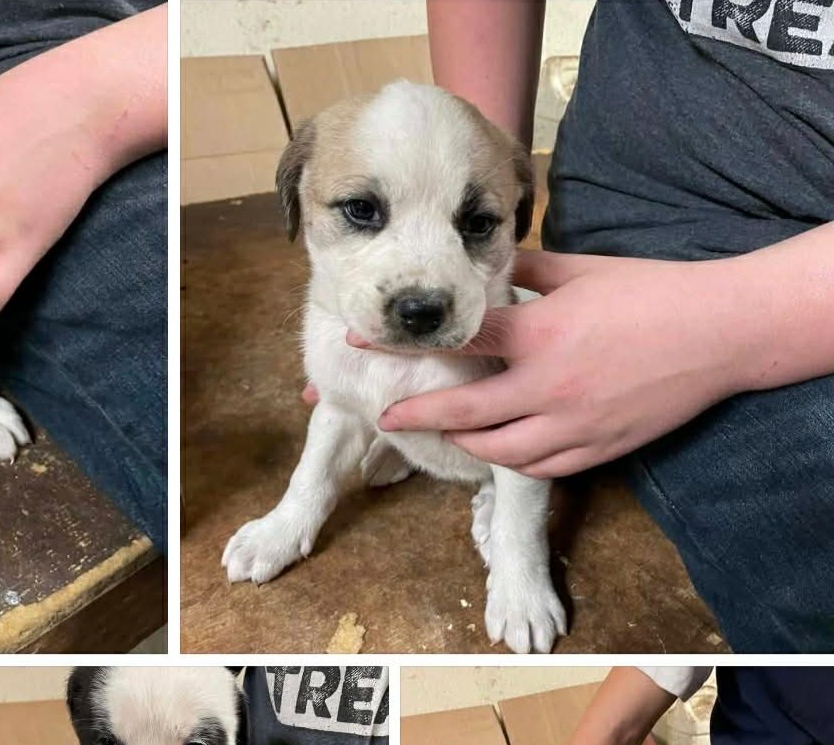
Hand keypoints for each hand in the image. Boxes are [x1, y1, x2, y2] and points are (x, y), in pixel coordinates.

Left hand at [375, 250, 749, 478]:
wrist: (721, 333)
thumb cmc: (650, 292)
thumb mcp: (580, 270)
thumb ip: (525, 270)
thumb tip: (486, 260)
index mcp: (539, 333)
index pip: (456, 341)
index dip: (402, 341)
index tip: (361, 340)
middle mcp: (548, 385)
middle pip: (464, 413)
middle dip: (417, 416)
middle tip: (386, 416)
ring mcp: (574, 423)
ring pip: (499, 451)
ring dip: (463, 444)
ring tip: (443, 434)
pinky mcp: (600, 448)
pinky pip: (542, 467)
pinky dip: (512, 461)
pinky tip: (499, 451)